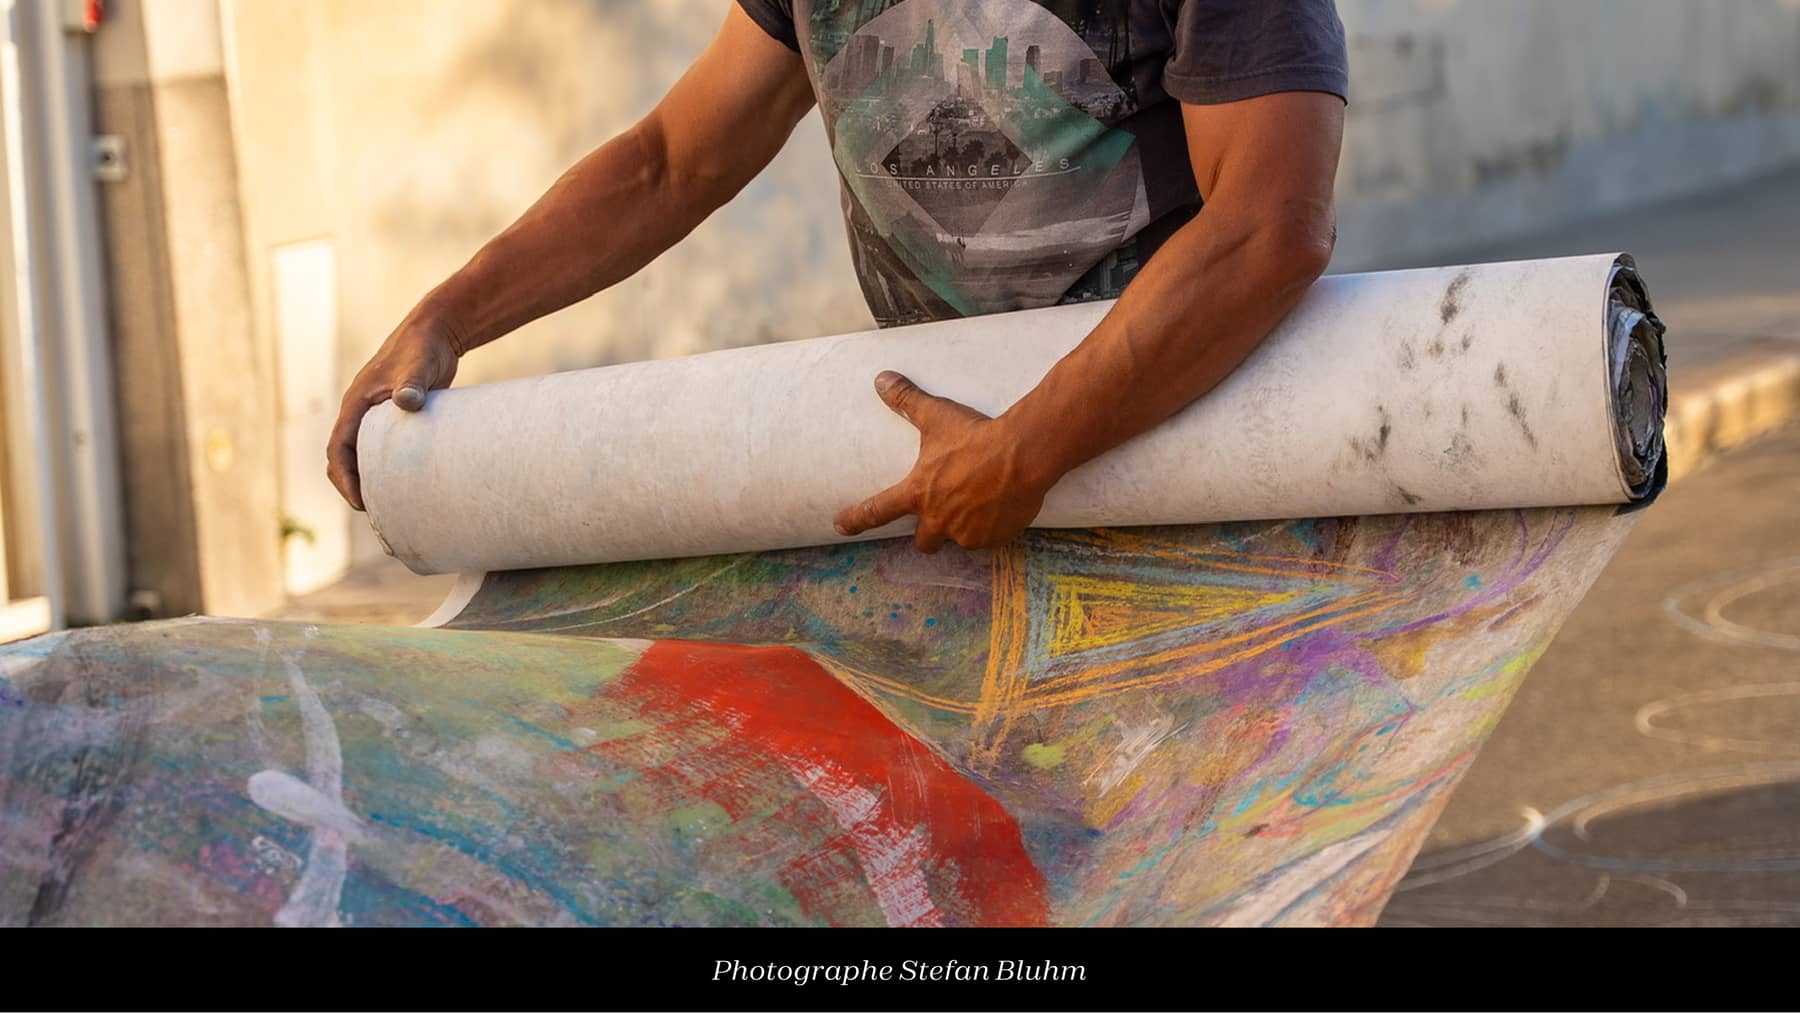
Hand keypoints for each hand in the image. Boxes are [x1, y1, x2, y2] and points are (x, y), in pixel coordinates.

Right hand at [326, 312, 461, 509]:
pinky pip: (382, 449)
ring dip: (369, 478)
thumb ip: (412, 384)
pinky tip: (407, 484)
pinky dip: (387, 468)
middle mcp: (360, 412)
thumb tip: (406, 402)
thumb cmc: (423, 348)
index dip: (344, 478)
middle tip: (376, 512)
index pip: (337, 449)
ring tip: (390, 505)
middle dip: (353, 485)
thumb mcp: (417, 366)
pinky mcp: (393, 417)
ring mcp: (375, 415)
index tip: (359, 502)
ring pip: (362, 455)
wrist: (435, 332)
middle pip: (344, 458)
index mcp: (356, 403)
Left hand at [834, 372, 1053, 553]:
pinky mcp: (993, 539)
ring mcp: (966, 533)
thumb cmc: (976, 436)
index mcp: (918, 493)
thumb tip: (881, 379)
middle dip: (930, 533)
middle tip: (941, 516)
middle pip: (924, 542)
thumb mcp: (937, 416)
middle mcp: (939, 520)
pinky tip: (1001, 506)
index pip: (877, 511)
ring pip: (959, 539)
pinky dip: (991, 527)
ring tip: (982, 502)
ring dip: (964, 527)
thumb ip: (907, 400)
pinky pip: (988, 539)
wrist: (1022, 454)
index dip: (856, 518)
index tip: (841, 526)